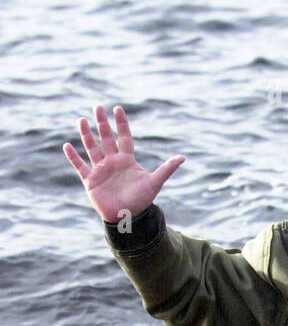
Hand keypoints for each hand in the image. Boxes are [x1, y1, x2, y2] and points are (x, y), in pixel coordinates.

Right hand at [63, 104, 184, 223]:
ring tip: (82, 120)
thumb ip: (166, 169)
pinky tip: (67, 145)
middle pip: (106, 138)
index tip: (117, 108)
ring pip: (92, 148)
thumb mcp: (155, 182)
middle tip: (97, 107)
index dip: (121, 123)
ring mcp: (101, 170)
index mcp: (127, 160)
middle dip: (102, 123)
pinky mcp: (91, 180)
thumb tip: (183, 157)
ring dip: (86, 135)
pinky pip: (80, 166)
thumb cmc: (142, 200)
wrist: (128, 218)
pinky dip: (73, 157)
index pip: (124, 137)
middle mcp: (113, 161)